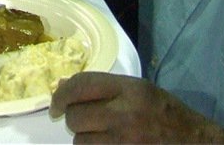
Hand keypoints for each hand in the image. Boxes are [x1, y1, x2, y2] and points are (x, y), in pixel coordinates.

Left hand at [51, 73, 223, 143]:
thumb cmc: (168, 115)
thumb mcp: (141, 91)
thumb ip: (104, 88)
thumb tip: (63, 88)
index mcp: (131, 90)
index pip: (81, 85)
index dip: (61, 95)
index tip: (55, 104)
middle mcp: (126, 114)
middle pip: (75, 116)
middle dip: (75, 119)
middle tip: (85, 122)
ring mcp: (125, 141)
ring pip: (81, 141)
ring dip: (85, 140)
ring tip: (103, 137)